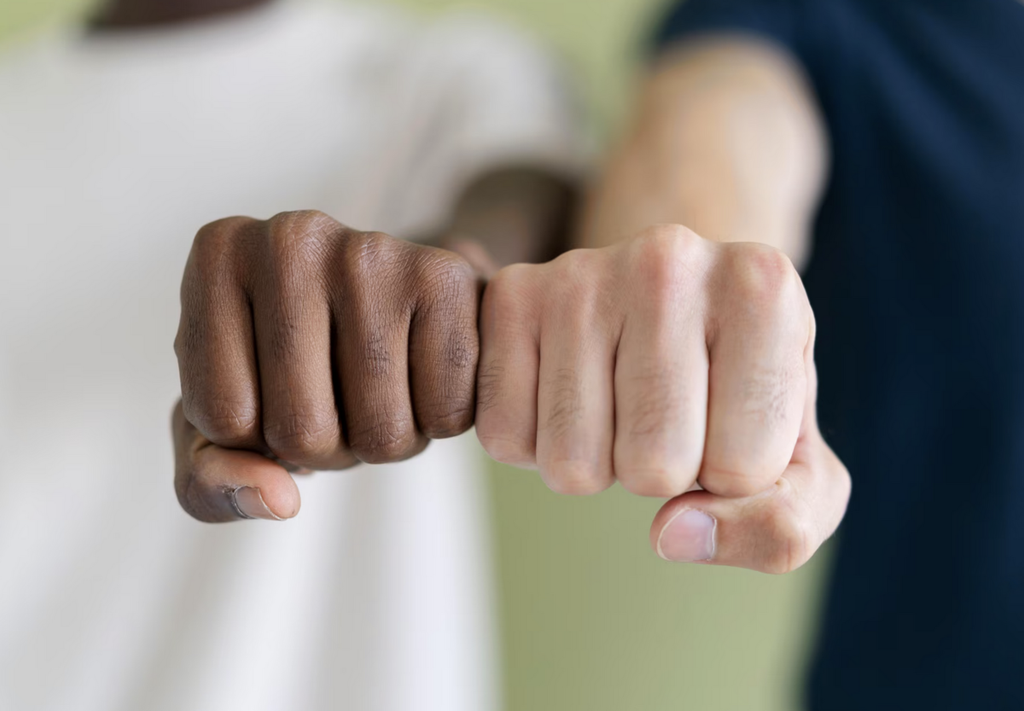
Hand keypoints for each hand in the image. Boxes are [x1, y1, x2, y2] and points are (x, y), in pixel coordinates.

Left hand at [173, 211, 481, 521]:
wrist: (395, 302)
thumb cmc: (292, 367)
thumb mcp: (224, 430)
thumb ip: (211, 483)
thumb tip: (278, 501)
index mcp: (217, 256)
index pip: (224, 418)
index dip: (255, 438)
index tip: (274, 393)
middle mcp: (289, 237)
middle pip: (302, 429)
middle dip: (325, 450)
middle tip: (336, 403)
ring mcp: (374, 251)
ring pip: (380, 432)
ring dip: (384, 444)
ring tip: (379, 391)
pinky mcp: (447, 277)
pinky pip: (446, 413)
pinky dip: (439, 422)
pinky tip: (424, 376)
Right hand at [474, 225, 849, 572]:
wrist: (669, 305)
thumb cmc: (738, 390)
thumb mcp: (796, 465)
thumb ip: (779, 528)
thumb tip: (672, 536)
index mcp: (764, 288)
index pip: (742, 470)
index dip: (732, 476)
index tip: (729, 419)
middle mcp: (671, 259)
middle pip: (652, 466)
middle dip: (660, 474)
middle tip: (667, 416)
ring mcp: (580, 272)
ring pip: (570, 463)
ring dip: (595, 464)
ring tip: (617, 402)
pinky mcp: (512, 295)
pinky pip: (504, 438)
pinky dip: (534, 445)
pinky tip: (565, 394)